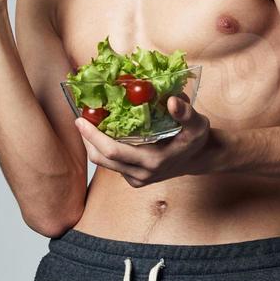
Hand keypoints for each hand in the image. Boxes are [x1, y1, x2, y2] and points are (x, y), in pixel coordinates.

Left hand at [74, 92, 218, 187]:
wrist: (199, 159)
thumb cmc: (196, 139)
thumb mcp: (197, 123)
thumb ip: (185, 113)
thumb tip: (172, 100)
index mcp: (152, 162)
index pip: (113, 151)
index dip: (93, 136)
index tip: (80, 119)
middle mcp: (141, 174)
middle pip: (101, 159)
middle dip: (87, 139)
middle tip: (80, 118)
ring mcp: (136, 179)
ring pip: (104, 163)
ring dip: (93, 143)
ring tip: (89, 122)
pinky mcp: (133, 179)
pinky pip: (111, 164)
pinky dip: (103, 148)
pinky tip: (102, 131)